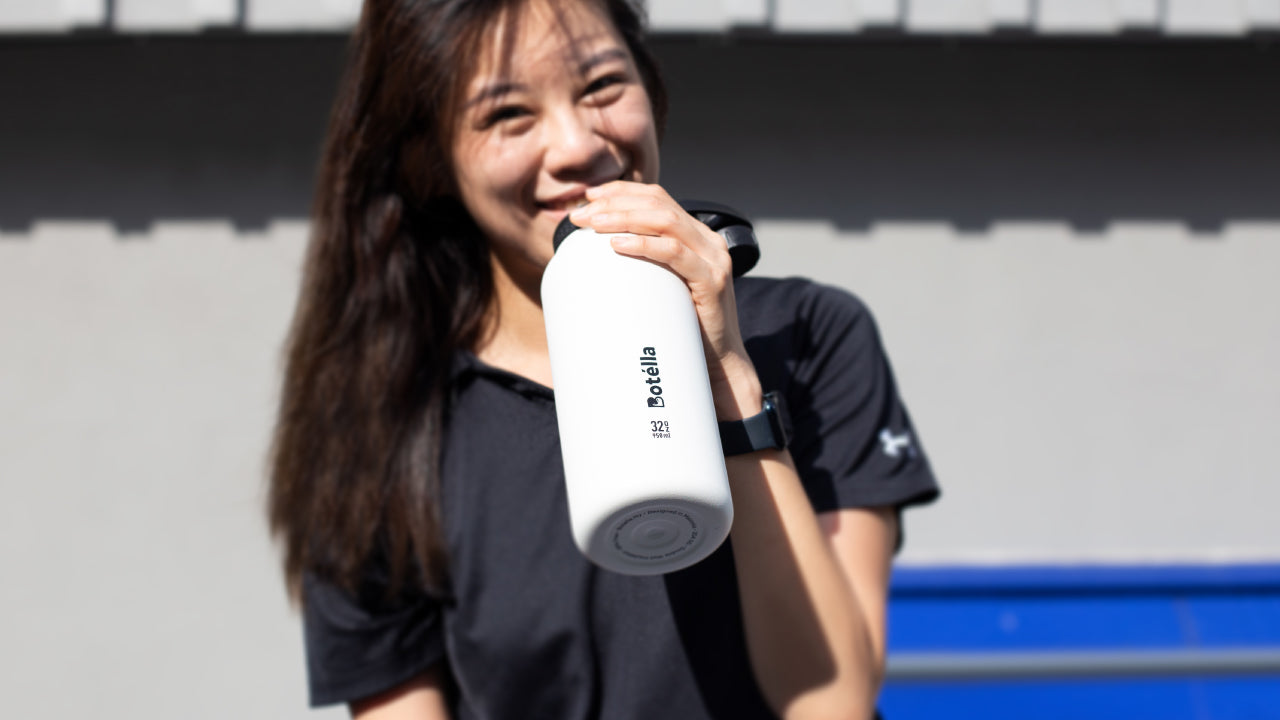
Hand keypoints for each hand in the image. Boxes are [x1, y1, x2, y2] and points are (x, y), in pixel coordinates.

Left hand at [569, 181, 761, 418]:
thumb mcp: (661, 288)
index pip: (658, 198)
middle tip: (582, 215)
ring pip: (665, 221)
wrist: (718, 363)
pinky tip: (618, 245)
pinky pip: (675, 253)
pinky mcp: (712, 279)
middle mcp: (709, 241)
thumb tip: (598, 258)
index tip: (590, 197)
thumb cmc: (685, 328)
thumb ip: (644, 267)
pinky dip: (644, 244)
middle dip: (615, 203)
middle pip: (659, 204)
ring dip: (623, 218)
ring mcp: (713, 258)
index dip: (623, 191)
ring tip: (593, 225)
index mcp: (697, 236)